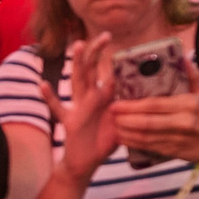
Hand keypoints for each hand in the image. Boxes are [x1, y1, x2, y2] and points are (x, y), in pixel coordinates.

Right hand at [39, 34, 122, 183]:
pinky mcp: (69, 121)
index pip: (111, 74)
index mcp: (104, 98)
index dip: (117, 60)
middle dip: (98, 53)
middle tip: (105, 35)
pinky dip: (50, 97)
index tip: (128, 46)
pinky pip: (58, 107)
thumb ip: (131, 112)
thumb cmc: (104, 142)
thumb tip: (154, 102)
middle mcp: (91, 98)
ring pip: (77, 81)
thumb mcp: (122, 124)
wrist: (85, 164)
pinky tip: (43, 84)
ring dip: (78, 63)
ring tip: (79, 46)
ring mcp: (78, 108)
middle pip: (93, 70)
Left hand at [112, 57, 198, 165]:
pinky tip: (124, 139)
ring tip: (113, 126)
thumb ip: (194, 76)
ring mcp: (178, 139)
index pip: (155, 105)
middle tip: (111, 114)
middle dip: (125, 119)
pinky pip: (150, 147)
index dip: (133, 106)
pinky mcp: (175, 152)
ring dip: (126, 132)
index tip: (117, 103)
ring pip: (145, 137)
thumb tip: (183, 57)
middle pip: (147, 122)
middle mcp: (182, 122)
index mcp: (189, 105)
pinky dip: (135, 144)